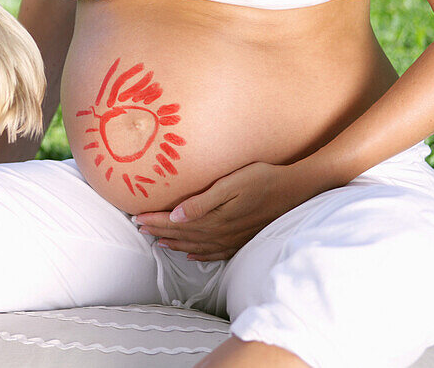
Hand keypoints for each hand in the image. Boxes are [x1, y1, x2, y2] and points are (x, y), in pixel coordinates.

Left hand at [134, 161, 311, 260]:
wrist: (295, 189)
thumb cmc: (262, 178)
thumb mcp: (231, 184)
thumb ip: (203, 201)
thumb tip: (177, 215)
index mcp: (215, 218)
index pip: (177, 222)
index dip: (156, 220)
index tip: (138, 217)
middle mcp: (221, 233)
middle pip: (183, 235)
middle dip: (160, 231)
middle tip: (140, 227)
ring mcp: (232, 239)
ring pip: (196, 246)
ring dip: (175, 243)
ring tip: (158, 240)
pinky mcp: (242, 239)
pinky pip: (215, 253)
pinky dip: (199, 254)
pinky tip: (191, 254)